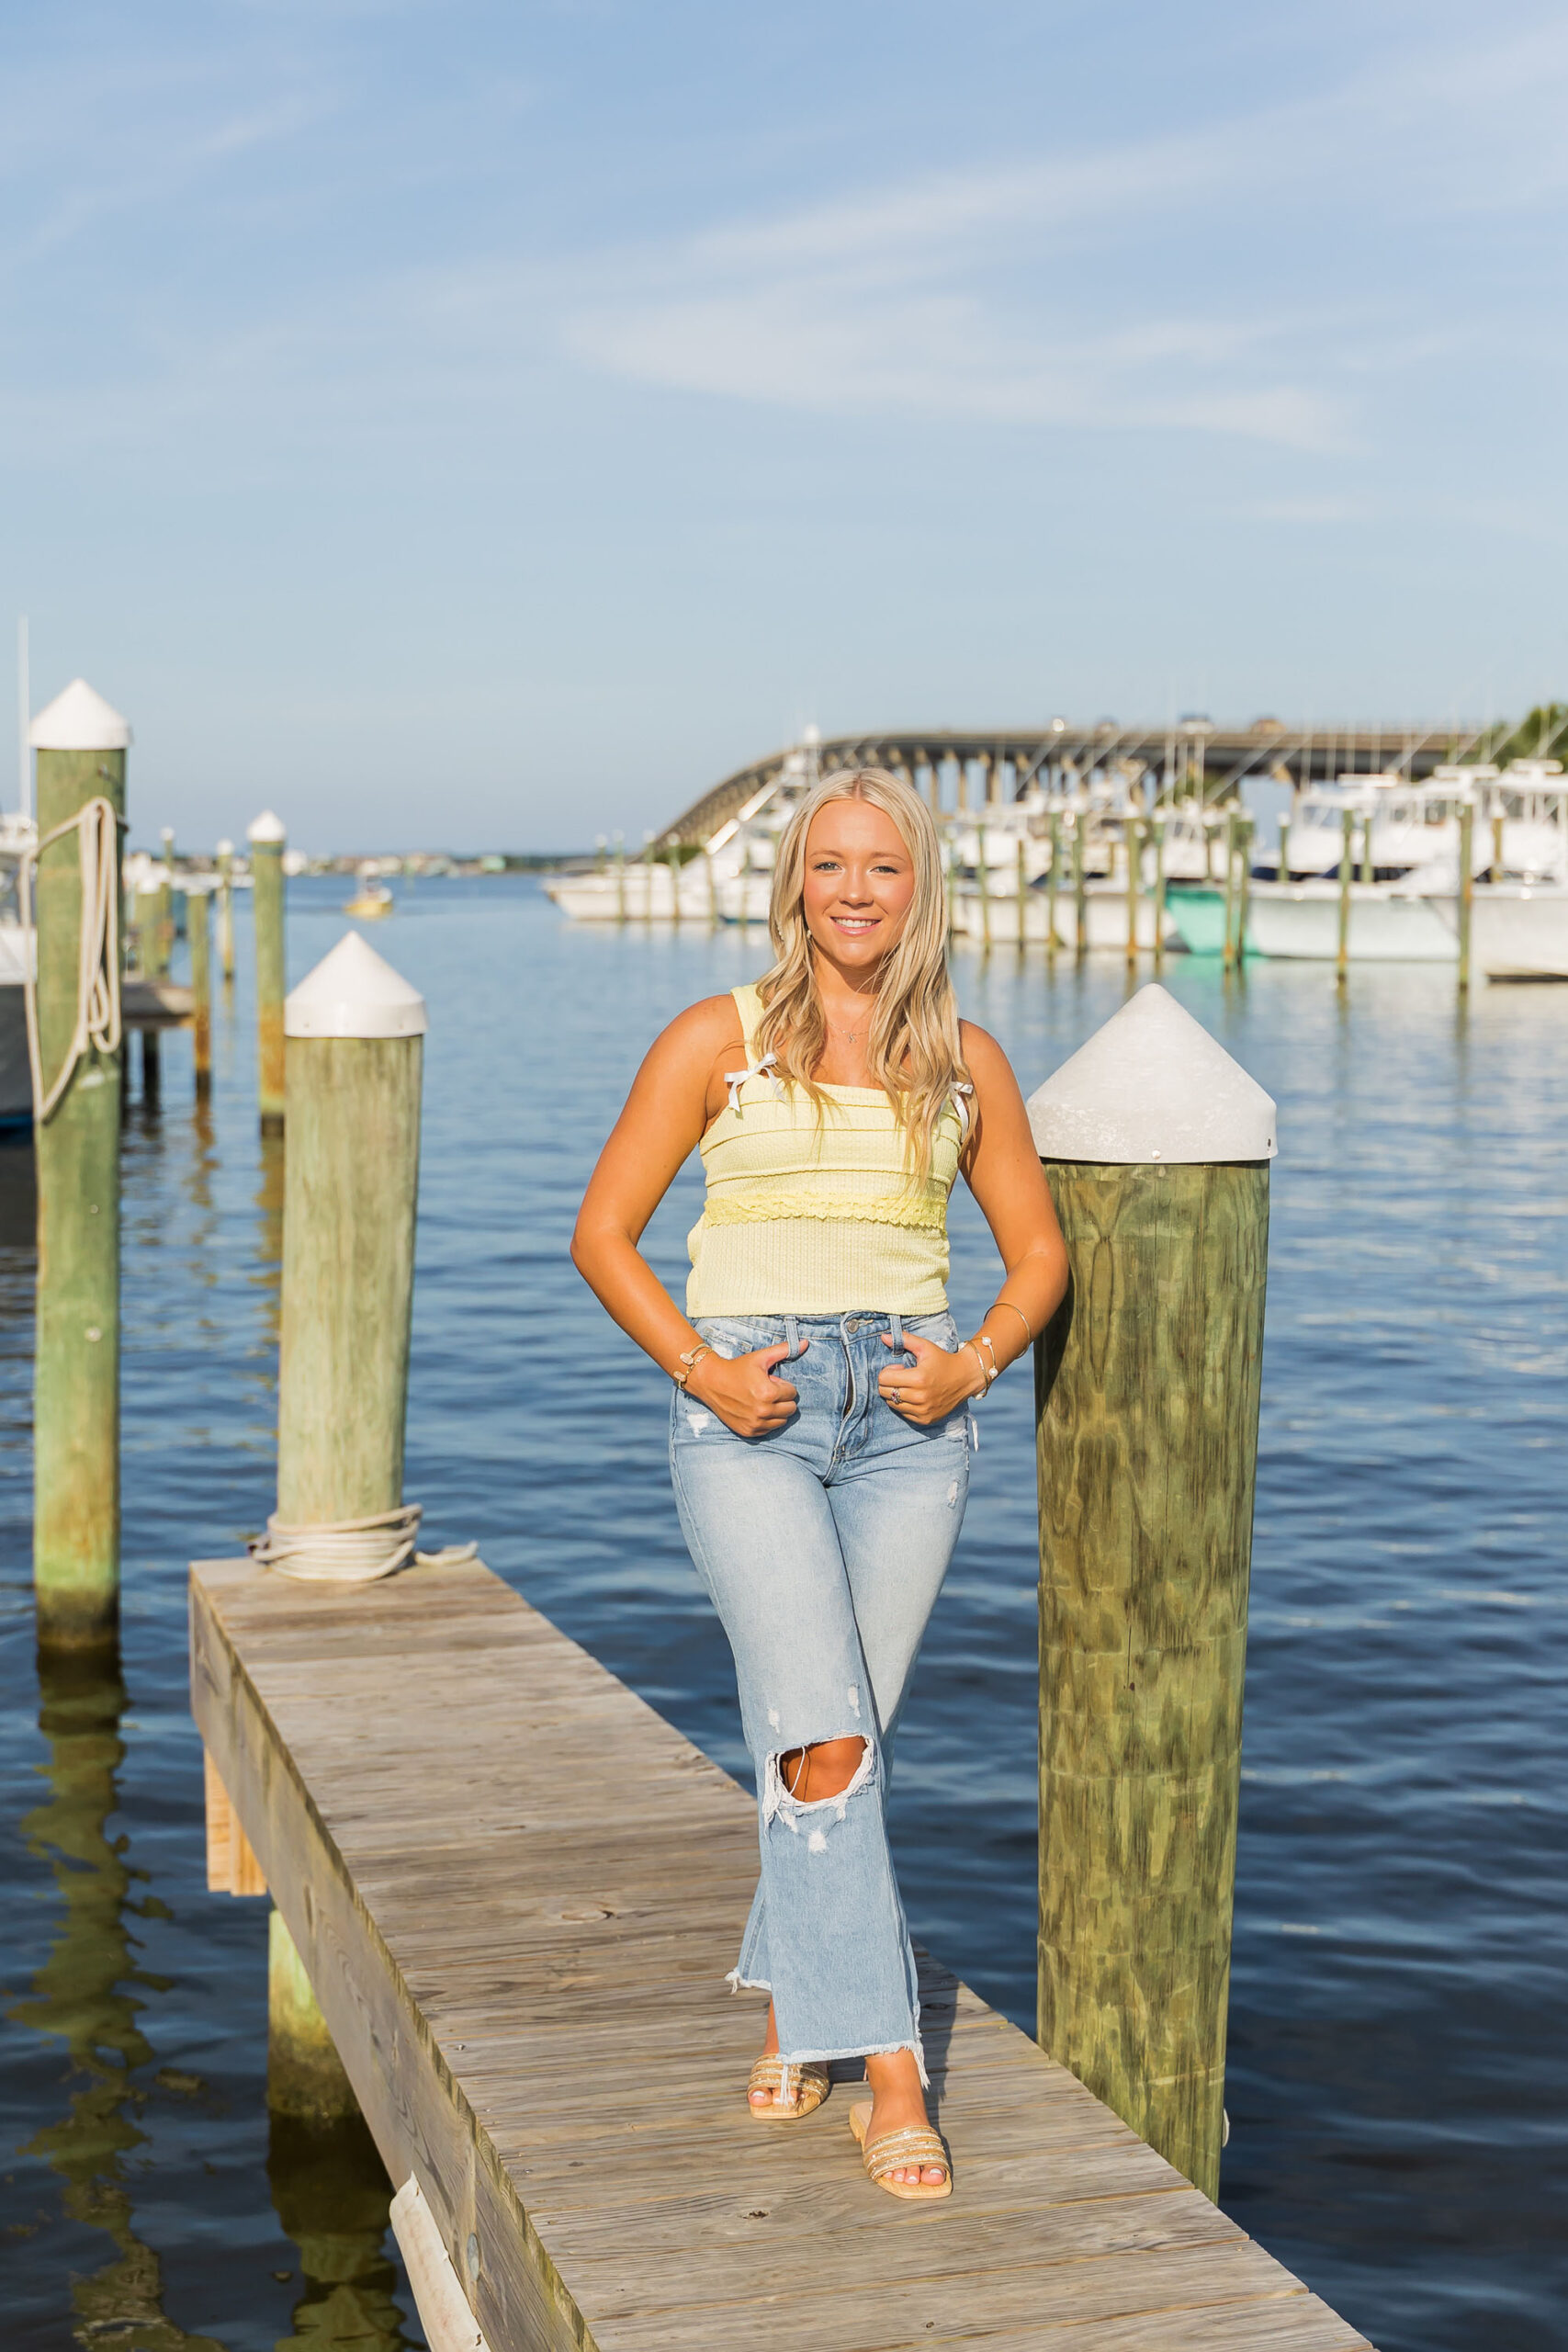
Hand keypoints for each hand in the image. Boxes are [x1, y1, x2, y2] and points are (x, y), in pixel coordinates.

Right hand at [688, 1341, 804, 1436]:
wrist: (711, 1382)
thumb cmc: (737, 1368)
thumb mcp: (761, 1357)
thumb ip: (784, 1350)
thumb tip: (806, 1343)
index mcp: (768, 1393)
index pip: (792, 1393)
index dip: (782, 1385)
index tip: (769, 1381)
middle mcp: (763, 1411)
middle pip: (791, 1409)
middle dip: (783, 1399)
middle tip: (767, 1391)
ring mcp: (755, 1423)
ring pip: (782, 1421)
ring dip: (776, 1411)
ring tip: (761, 1400)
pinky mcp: (748, 1431)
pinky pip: (768, 1429)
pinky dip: (766, 1421)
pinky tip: (754, 1409)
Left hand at [877, 1333, 980, 1424]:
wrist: (966, 1377)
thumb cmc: (943, 1360)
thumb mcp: (925, 1347)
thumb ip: (904, 1340)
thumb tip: (883, 1336)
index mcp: (918, 1378)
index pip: (884, 1379)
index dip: (888, 1371)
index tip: (901, 1368)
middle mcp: (920, 1397)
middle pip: (884, 1392)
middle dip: (889, 1382)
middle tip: (903, 1376)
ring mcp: (923, 1410)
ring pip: (892, 1404)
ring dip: (896, 1394)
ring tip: (909, 1386)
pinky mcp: (926, 1419)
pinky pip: (903, 1413)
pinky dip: (904, 1404)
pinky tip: (915, 1395)